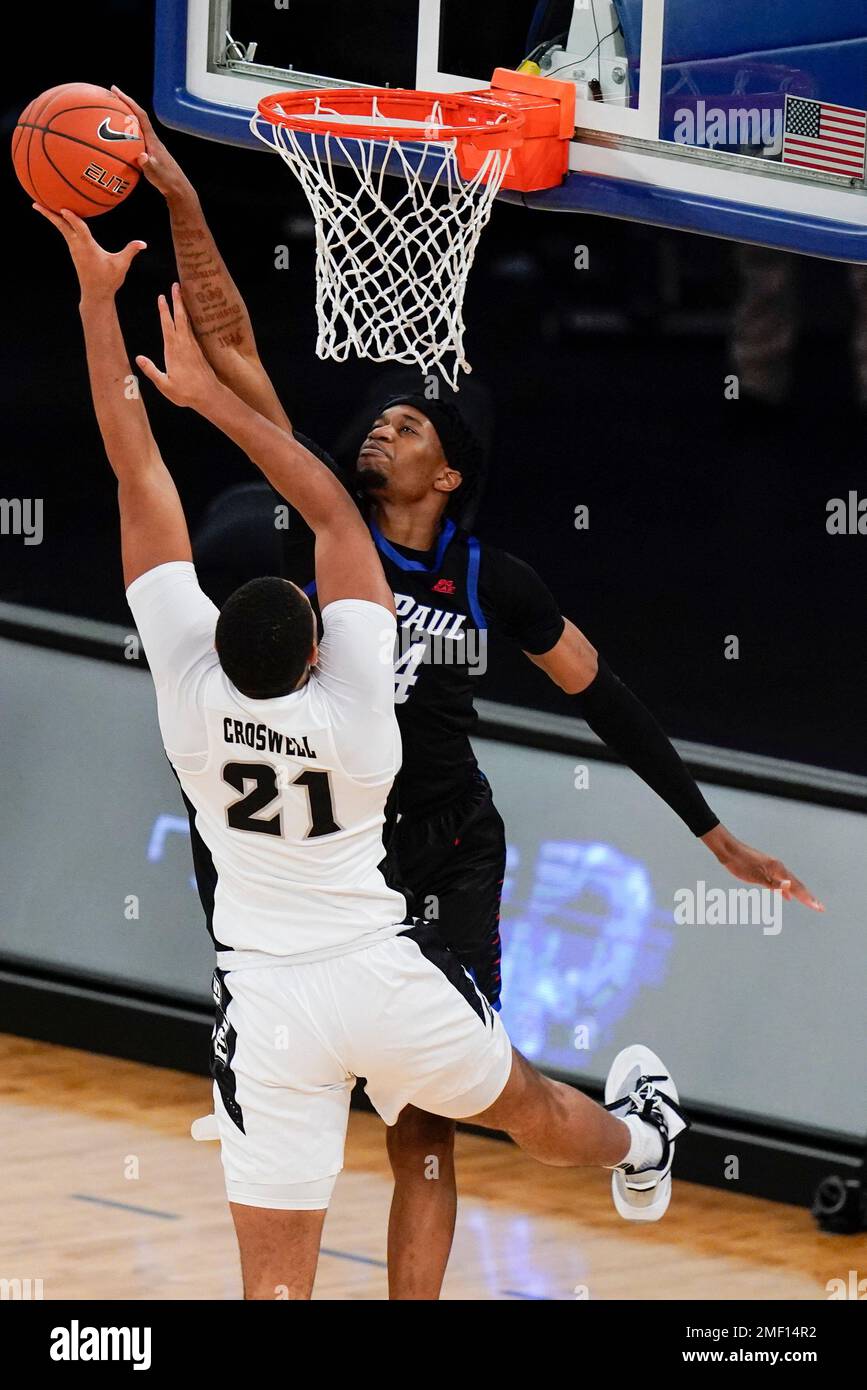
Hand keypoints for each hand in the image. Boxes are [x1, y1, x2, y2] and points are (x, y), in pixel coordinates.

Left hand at [32, 204, 145, 299]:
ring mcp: (74, 248)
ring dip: (51, 217)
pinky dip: (60, 223)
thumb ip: (131, 251)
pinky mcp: (74, 251)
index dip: (72, 219)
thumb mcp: (121, 265)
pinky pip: (65, 232)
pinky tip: (58, 217)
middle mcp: (78, 246)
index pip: (79, 230)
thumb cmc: (109, 280)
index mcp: (88, 248)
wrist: (96, 294)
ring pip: (61, 228)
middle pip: (62, 226)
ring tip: (40, 205)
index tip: (63, 209)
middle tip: (35, 204)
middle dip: (49, 215)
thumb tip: (144, 243)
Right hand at [111, 85, 194, 203]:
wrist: (177, 189)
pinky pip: (135, 139)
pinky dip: (125, 135)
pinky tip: (117, 140)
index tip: (116, 91)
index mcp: (153, 140)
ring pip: (136, 128)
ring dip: (124, 119)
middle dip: (124, 105)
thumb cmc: (167, 181)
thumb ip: (148, 164)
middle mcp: (152, 140)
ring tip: (110, 113)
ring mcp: (151, 146)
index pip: (140, 116)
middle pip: (137, 117)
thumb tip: (141, 156)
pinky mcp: (149, 154)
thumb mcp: (156, 173)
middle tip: (110, 95)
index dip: (129, 102)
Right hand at [136, 282, 220, 410]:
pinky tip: (190, 316)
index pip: (167, 325)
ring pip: (188, 322)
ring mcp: (193, 346)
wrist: (209, 396)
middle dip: (177, 300)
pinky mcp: (199, 350)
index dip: (164, 310)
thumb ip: (151, 371)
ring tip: (181, 294)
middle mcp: (185, 344)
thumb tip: (138, 358)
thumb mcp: (164, 385)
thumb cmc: (186, 393)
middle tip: (176, 285)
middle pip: (180, 318)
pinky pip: (194, 330)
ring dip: (184, 307)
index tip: (161, 296)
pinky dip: (191, 319)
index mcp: (174, 350)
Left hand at [702, 824, 824, 910]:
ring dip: (799, 894)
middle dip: (808, 897)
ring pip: (789, 883)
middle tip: (819, 907)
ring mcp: (773, 868)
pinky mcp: (766, 869)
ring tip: (808, 902)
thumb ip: (773, 883)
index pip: (797, 887)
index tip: (819, 908)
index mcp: (778, 869)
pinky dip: (786, 890)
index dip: (808, 899)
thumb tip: (789, 889)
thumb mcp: (755, 876)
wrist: (728, 850)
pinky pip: (781, 882)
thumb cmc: (740, 863)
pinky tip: (786, 897)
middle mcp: (778, 867)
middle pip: (797, 885)